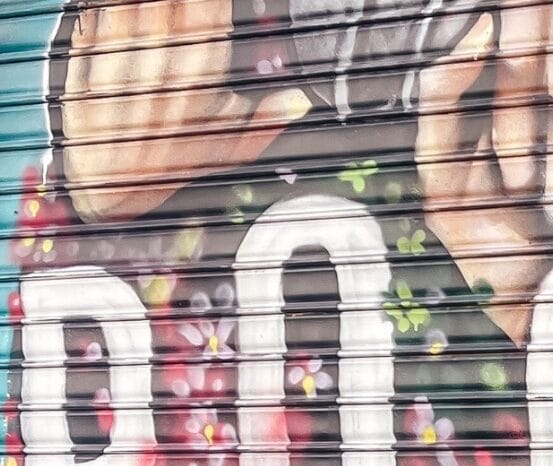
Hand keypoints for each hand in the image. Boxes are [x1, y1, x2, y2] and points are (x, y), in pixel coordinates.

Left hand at [59, 0, 310, 221]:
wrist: (110, 191)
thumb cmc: (171, 164)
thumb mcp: (226, 149)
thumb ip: (264, 122)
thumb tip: (300, 101)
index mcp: (198, 88)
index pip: (210, 19)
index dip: (211, 4)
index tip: (213, 3)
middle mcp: (158, 76)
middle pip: (167, 8)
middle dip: (174, 4)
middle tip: (179, 8)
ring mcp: (117, 71)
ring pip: (125, 10)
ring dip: (139, 5)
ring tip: (151, 9)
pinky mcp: (84, 69)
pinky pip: (90, 24)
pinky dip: (99, 12)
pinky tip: (113, 11)